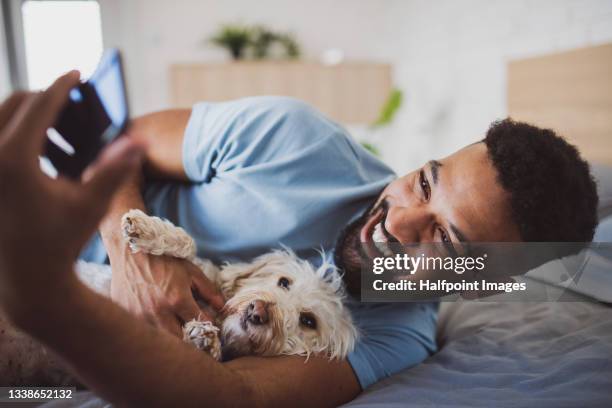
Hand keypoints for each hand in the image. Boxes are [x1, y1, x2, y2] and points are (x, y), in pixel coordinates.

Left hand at [0, 72, 143, 320]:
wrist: (26, 278)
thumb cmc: (62, 241)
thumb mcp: (91, 203)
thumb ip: (114, 168)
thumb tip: (140, 141)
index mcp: (13, 160)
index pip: (39, 104)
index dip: (62, 86)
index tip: (76, 72)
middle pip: (13, 102)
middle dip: (43, 96)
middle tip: (68, 98)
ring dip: (24, 112)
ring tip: (52, 124)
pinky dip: (11, 131)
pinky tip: (34, 148)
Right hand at [110, 249, 224, 337]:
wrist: (131, 251)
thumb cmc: (164, 259)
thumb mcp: (191, 271)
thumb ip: (209, 290)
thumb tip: (222, 308)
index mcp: (177, 300)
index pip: (200, 324)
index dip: (208, 327)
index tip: (209, 325)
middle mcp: (158, 312)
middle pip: (180, 341)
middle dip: (190, 339)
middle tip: (193, 333)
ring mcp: (141, 317)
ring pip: (161, 340)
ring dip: (171, 338)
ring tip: (176, 329)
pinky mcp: (128, 318)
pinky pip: (145, 333)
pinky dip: (153, 333)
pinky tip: (157, 323)